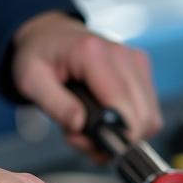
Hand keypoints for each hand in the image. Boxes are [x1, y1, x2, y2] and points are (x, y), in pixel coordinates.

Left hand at [12, 11, 161, 152]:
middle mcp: (122, 54)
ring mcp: (136, 61)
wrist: (52, 35)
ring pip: (151, 118)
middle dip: (118, 140)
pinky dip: (131, 125)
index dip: (117, 135)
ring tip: (93, 130)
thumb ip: (56, 105)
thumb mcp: (31, 81)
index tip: (98, 148)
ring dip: (125, 135)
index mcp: (93, 53)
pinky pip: (149, 111)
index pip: (122, 104)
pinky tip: (108, 121)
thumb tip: (80, 126)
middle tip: (85, 140)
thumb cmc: (40, 56)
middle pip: (142, 116)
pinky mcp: (143, 70)